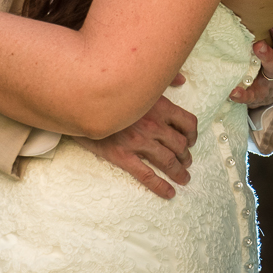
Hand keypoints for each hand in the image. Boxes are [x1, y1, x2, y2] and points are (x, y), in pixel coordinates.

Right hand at [74, 92, 198, 198]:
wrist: (79, 101)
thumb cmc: (109, 88)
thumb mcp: (138, 80)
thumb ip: (162, 79)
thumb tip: (182, 80)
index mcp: (159, 106)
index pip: (187, 123)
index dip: (192, 134)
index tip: (191, 141)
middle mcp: (153, 125)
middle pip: (180, 144)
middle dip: (186, 155)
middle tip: (186, 162)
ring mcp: (139, 142)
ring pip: (168, 161)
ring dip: (179, 171)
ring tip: (183, 177)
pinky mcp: (122, 156)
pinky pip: (147, 175)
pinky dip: (160, 186)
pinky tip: (169, 193)